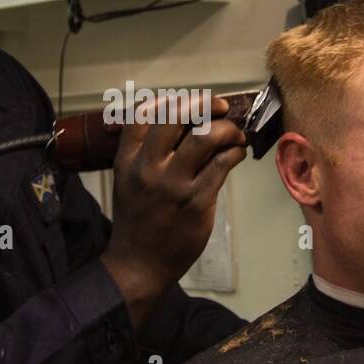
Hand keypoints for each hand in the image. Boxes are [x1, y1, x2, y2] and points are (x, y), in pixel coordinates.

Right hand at [101, 94, 246, 329]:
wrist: (138, 265)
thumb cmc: (137, 221)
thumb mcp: (127, 181)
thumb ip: (144, 154)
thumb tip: (184, 124)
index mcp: (127, 161)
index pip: (144, 114)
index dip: (171, 99)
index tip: (190, 101)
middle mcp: (147, 168)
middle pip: (176, 116)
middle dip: (205, 103)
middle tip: (222, 107)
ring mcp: (173, 185)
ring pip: (205, 137)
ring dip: (227, 129)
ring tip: (234, 135)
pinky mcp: (196, 202)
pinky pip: (222, 165)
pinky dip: (235, 152)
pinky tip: (236, 154)